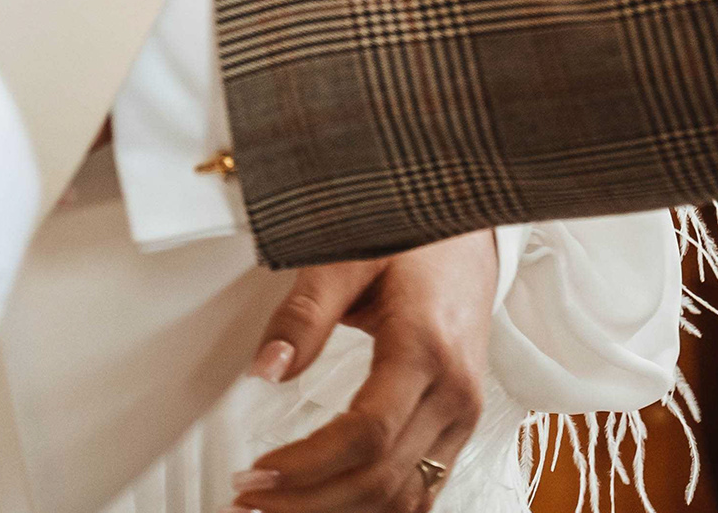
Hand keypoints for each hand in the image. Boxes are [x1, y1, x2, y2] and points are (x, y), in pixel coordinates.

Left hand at [234, 233, 496, 510]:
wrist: (468, 233)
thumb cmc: (414, 238)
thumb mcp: (348, 257)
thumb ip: (304, 313)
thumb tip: (266, 369)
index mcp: (427, 348)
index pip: (367, 434)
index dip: (308, 465)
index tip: (258, 473)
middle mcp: (455, 393)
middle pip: (382, 479)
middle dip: (309, 501)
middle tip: (249, 498)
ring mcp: (462, 416)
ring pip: (404, 499)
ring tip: (277, 509)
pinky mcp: (458, 428)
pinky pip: (420, 491)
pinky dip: (372, 508)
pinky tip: (327, 504)